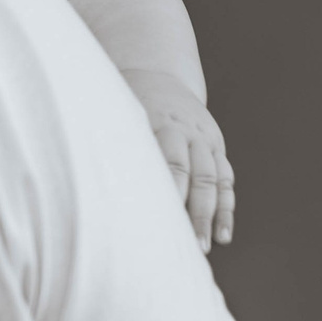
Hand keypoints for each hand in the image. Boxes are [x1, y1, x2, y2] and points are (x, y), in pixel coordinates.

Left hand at [120, 67, 234, 250]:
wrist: (157, 73)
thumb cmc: (126, 101)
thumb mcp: (118, 112)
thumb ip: (114, 141)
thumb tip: (94, 180)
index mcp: (162, 122)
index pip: (171, 162)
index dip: (171, 191)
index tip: (162, 220)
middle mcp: (190, 133)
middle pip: (198, 177)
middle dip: (195, 213)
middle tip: (188, 245)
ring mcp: (207, 141)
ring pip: (216, 182)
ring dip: (212, 217)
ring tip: (205, 247)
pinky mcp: (217, 149)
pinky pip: (227, 181)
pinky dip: (227, 209)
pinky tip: (223, 234)